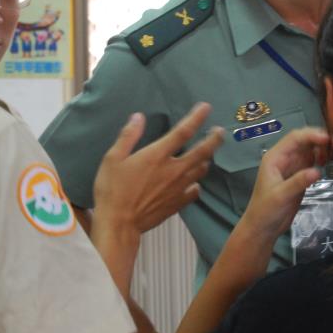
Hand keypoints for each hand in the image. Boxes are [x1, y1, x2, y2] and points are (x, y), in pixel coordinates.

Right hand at [93, 102, 222, 233]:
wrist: (119, 224)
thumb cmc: (112, 190)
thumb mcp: (113, 158)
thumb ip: (128, 136)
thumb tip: (138, 117)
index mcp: (158, 155)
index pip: (183, 132)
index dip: (196, 118)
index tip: (206, 107)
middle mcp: (173, 170)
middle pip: (202, 151)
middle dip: (213, 139)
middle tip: (220, 131)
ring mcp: (178, 188)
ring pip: (200, 171)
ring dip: (206, 160)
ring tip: (208, 155)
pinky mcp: (177, 204)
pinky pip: (194, 192)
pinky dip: (196, 185)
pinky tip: (195, 184)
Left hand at [240, 127, 332, 241]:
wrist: (263, 227)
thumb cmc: (266, 210)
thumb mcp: (281, 196)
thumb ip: (298, 182)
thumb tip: (317, 171)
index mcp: (275, 157)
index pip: (294, 138)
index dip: (311, 135)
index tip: (327, 139)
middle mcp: (284, 158)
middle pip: (304, 141)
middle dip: (320, 139)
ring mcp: (292, 166)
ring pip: (309, 150)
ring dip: (322, 148)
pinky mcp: (299, 176)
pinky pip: (312, 161)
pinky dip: (321, 158)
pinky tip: (329, 161)